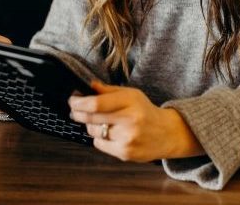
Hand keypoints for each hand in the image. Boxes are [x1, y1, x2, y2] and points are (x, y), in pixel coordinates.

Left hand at [68, 81, 203, 161]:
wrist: (167, 133)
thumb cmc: (145, 111)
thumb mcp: (131, 95)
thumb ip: (109, 90)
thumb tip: (89, 86)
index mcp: (131, 102)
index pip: (97, 103)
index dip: (79, 102)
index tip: (72, 100)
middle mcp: (129, 120)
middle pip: (92, 117)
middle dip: (78, 112)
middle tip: (75, 109)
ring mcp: (127, 138)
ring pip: (93, 131)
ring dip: (90, 125)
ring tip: (99, 121)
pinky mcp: (125, 153)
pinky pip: (99, 144)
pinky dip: (100, 138)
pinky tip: (110, 133)